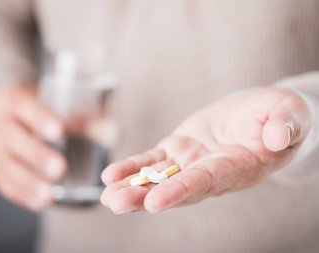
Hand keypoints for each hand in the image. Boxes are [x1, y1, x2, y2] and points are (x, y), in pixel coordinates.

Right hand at [0, 84, 65, 210]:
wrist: (2, 113)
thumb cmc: (35, 107)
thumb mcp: (49, 101)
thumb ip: (77, 114)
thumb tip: (109, 128)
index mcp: (13, 100)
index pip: (23, 107)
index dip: (39, 118)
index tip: (58, 131)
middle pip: (12, 139)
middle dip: (36, 155)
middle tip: (59, 168)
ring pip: (6, 166)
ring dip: (29, 182)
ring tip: (50, 194)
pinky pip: (4, 183)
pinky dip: (22, 194)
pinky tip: (40, 202)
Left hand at [101, 87, 311, 213]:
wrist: (258, 114)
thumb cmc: (278, 116)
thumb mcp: (290, 114)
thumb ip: (286, 125)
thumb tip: (276, 138)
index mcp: (237, 167)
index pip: (206, 181)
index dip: (181, 191)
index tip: (154, 203)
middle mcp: (210, 171)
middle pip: (175, 188)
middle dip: (145, 197)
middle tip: (116, 204)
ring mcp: (191, 162)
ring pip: (159, 178)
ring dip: (132, 187)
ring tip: (107, 197)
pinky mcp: (178, 149)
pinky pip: (153, 161)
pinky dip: (133, 167)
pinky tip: (111, 176)